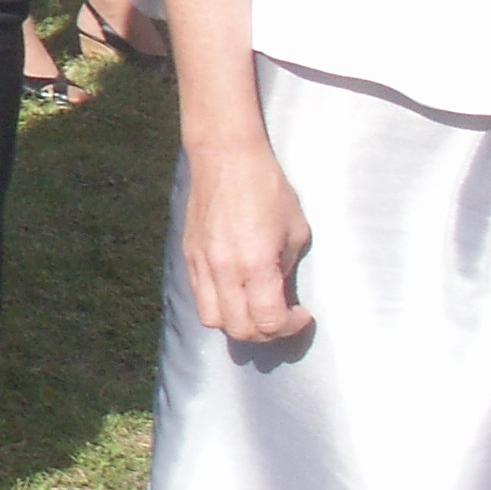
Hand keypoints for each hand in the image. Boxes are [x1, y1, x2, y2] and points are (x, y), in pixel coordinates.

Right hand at [182, 142, 314, 343]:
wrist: (225, 157)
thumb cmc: (267, 188)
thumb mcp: (295, 230)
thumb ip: (285, 267)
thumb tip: (278, 290)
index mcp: (255, 265)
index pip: (269, 322)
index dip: (290, 327)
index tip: (302, 313)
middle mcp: (223, 270)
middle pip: (239, 330)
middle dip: (265, 332)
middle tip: (281, 316)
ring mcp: (201, 263)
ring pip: (212, 319)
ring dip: (236, 322)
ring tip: (253, 307)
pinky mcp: (188, 254)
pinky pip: (199, 295)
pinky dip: (218, 303)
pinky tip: (234, 288)